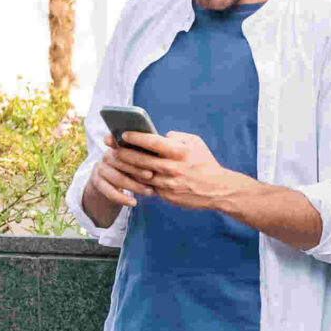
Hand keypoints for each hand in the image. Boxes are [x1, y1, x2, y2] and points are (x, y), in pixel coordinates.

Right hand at [89, 142, 152, 210]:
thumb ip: (147, 156)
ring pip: (118, 178)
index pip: (126, 147)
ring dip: (135, 186)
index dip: (137, 154)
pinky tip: (134, 203)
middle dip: (138, 170)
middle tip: (152, 176)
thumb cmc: (131, 169)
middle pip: (122, 161)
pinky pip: (109, 191)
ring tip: (150, 192)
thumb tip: (164, 153)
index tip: (152, 161)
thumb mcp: (137, 161)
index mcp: (118, 147)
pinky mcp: (97, 182)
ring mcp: (100, 169)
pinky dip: (122, 198)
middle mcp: (107, 156)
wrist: (109, 185)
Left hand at [114, 130, 240, 212]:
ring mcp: (168, 183)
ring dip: (127, 166)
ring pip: (140, 174)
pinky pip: (147, 186)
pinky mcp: (166, 195)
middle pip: (140, 158)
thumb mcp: (195, 143)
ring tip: (118, 159)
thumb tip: (158, 135)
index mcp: (180, 152)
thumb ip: (175, 137)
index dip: (135, 137)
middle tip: (113, 146)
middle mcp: (172, 168)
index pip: (151, 141)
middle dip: (124, 151)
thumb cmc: (204, 162)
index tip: (123, 134)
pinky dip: (138, 179)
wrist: (217, 189)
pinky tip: (130, 173)